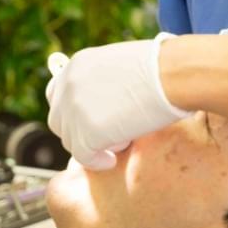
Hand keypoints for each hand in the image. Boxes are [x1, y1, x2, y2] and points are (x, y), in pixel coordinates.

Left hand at [45, 33, 190, 169]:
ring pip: (71, 141)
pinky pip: (83, 156)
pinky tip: (112, 161)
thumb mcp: (119, 65)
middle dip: (78, 132)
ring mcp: (74, 109)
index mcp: (76, 65)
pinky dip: (97, 162)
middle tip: (102, 139)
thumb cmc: (159, 67)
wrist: (170, 74)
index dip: (70, 112)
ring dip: (92, 146)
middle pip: (59, 121)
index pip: (56, 95)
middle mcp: (68, 86)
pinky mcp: (87, 132)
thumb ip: (101, 82)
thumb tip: (102, 104)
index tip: (88, 122)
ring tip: (119, 142)